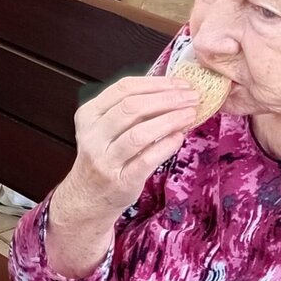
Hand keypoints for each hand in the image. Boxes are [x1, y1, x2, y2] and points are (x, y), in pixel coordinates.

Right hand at [51, 76, 200, 223]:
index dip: (156, 83)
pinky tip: (180, 137)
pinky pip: (147, 159)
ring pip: (139, 133)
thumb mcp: (106, 128)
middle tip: (192, 97)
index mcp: (89, 115)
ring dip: (170, 120)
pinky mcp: (121, 180)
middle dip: (167, 99)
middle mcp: (93, 135)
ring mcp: (105, 160)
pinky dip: (166, 145)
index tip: (181, 83)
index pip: (124, 88)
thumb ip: (130, 110)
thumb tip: (172, 90)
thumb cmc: (104, 157)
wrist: (88, 197)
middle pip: (132, 107)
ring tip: (190, 114)